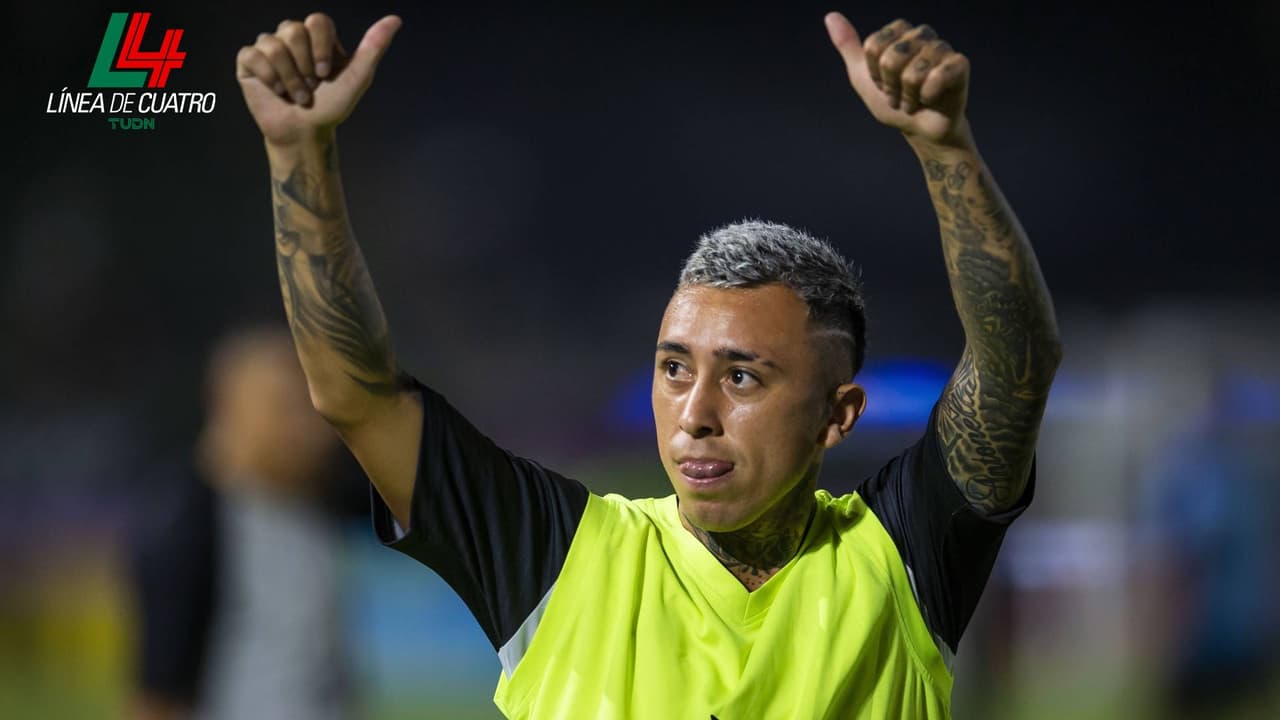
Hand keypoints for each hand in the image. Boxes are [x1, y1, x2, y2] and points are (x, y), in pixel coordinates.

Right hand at [236, 13, 400, 146]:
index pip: (317, 21)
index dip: (320, 47)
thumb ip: (374, 47)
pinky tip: (276, 90)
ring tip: (296, 94)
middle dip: (304, 66)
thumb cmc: (331, 107)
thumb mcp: (358, 78)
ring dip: (288, 77)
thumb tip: (395, 20)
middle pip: (293, 30)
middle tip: (310, 87)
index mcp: (318, 38)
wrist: (305, 133)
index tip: (326, 74)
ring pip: (271, 44)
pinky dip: (267, 77)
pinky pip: (251, 54)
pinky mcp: (249, 62)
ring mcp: (269, 48)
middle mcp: (292, 38)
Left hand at [824, 12, 969, 147]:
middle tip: (899, 95)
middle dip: (890, 85)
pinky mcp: (960, 65)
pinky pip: (938, 76)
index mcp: (900, 33)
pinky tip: (931, 99)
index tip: (882, 83)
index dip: (874, 73)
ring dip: (908, 96)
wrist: (920, 130)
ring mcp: (942, 49)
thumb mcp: (863, 77)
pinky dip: (928, 95)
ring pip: (912, 71)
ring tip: (914, 100)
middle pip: (891, 56)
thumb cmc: (894, 102)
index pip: (874, 46)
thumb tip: (831, 16)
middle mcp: (922, 35)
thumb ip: (848, 46)